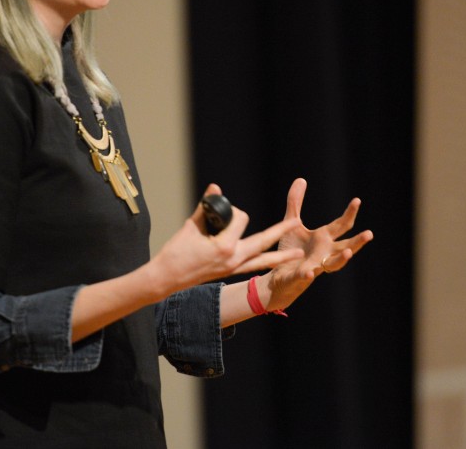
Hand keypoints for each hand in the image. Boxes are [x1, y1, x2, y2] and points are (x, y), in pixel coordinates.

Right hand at [148, 184, 302, 296]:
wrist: (167, 278)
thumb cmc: (175, 252)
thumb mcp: (190, 227)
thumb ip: (205, 207)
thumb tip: (215, 187)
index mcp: (224, 247)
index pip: (240, 220)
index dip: (233, 210)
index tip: (221, 208)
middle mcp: (233, 259)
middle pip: (263, 241)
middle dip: (280, 231)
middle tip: (297, 221)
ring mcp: (233, 268)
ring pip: (263, 260)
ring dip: (281, 256)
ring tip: (299, 254)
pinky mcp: (230, 272)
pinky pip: (252, 267)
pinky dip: (264, 263)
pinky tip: (274, 262)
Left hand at [262, 178, 372, 311]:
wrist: (278, 275)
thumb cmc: (290, 250)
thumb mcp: (292, 223)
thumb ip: (296, 203)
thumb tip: (301, 179)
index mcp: (323, 238)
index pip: (341, 225)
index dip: (349, 213)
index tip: (357, 200)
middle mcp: (324, 252)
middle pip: (344, 247)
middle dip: (357, 241)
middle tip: (369, 234)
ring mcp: (315, 266)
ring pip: (333, 264)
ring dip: (342, 259)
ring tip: (349, 253)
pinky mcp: (300, 276)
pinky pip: (305, 276)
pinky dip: (308, 274)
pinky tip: (310, 271)